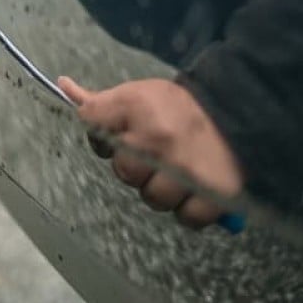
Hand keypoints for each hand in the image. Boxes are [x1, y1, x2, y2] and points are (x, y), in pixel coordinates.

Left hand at [59, 77, 242, 229]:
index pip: (93, 125)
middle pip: (125, 173)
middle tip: (160, 154)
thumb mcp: (139, 93)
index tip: (124, 133)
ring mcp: (186, 171)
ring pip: (154, 199)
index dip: (104, 135)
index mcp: (137, 109)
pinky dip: (191, 209)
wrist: (240, 109)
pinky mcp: (214, 195)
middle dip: (138, 167)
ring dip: (164, 190)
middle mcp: (158, 141)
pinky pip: (187, 218)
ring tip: (180, 170)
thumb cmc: (179, 106)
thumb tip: (63, 84)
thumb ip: (101, 101)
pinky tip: (196, 189)